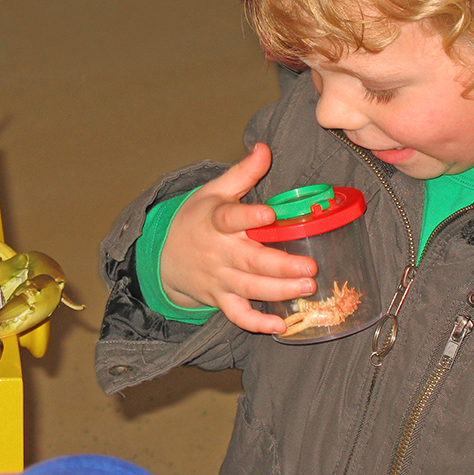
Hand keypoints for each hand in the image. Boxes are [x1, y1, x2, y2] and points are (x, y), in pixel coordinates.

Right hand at [160, 143, 316, 333]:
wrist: (163, 256)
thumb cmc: (195, 219)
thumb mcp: (213, 192)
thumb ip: (242, 173)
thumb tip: (264, 148)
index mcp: (216, 221)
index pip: (230, 218)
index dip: (249, 217)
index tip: (269, 214)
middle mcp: (218, 251)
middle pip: (250, 260)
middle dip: (280, 265)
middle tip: (309, 267)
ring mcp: (218, 277)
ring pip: (249, 288)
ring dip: (278, 291)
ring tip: (307, 288)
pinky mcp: (219, 298)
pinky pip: (236, 314)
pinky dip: (255, 323)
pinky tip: (281, 326)